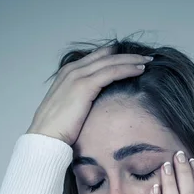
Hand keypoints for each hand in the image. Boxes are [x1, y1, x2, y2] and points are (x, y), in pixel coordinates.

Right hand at [26, 44, 151, 145]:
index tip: (130, 60)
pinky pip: (111, 72)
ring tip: (147, 61)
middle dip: (126, 56)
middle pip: (105, 56)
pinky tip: (140, 70)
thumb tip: (94, 107)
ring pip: (110, 61)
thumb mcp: (69, 110)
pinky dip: (127, 68)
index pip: (95, 59)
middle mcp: (72, 70)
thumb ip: (80, 101)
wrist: (46, 138)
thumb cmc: (58, 130)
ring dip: (131, 60)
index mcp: (68, 74)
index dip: (113, 57)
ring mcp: (78, 76)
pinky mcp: (85, 86)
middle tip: (144, 57)